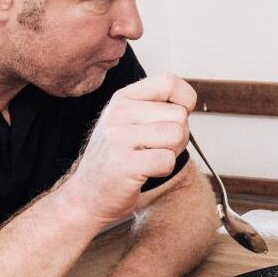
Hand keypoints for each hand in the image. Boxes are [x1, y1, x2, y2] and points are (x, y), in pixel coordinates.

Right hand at [62, 74, 195, 225]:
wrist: (88, 195)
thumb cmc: (117, 158)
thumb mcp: (129, 122)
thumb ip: (155, 107)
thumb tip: (189, 104)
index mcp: (122, 98)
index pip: (168, 82)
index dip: (185, 100)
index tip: (176, 118)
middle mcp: (118, 113)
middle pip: (179, 115)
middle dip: (179, 135)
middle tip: (156, 148)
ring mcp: (118, 138)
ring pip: (176, 135)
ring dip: (172, 153)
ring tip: (150, 158)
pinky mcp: (124, 163)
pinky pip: (168, 160)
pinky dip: (164, 170)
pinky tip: (145, 172)